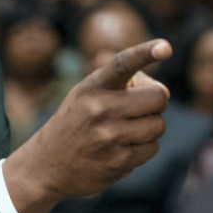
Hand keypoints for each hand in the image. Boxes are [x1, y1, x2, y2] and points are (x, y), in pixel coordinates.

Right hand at [4, 39, 171, 212]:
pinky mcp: (119, 161)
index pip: (122, 64)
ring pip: (158, 125)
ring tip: (124, 132)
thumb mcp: (86, 94)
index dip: (145, 53)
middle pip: (158, 97)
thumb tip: (162, 92)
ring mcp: (110, 136)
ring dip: (149, 128)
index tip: (165, 47)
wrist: (47, 166)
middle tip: (137, 109)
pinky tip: (121, 149)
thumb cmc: (76, 122)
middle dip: (155, 103)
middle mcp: (100, 109)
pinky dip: (143, 148)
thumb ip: (121, 84)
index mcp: (92, 86)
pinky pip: (152, 148)